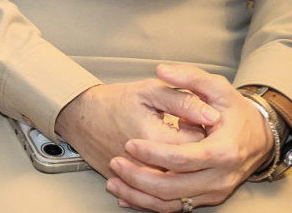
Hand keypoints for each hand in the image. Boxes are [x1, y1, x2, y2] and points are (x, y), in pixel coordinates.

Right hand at [56, 74, 218, 180]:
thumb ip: (183, 101)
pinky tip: (169, 184)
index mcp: (156, 138)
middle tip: (181, 135)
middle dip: (191, 155)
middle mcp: (146, 164)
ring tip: (176, 156)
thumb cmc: (113, 101)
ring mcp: (136, 179)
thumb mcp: (149, 90)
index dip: (199, 131)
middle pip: (188, 171)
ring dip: (182, 177)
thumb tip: (212, 115)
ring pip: (174, 192)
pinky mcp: (129, 187)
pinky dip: (165, 196)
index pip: (197, 146)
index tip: (190, 121)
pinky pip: (154, 202)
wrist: (79, 115)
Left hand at [103, 64, 274, 210]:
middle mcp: (220, 177)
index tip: (129, 144)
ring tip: (113, 181)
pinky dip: (149, 204)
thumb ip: (189, 78)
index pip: (183, 159)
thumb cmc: (235, 112)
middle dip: (140, 178)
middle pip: (174, 187)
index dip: (154, 153)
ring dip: (140, 196)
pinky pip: (176, 208)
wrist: (259, 138)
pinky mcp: (207, 198)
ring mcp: (214, 191)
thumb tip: (162, 69)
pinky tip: (126, 196)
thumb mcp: (217, 88)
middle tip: (115, 162)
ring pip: (172, 203)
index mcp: (223, 150)